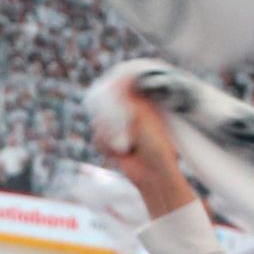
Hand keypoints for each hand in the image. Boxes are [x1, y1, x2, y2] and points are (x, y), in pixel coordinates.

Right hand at [103, 81, 191, 205]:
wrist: (153, 174)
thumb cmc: (156, 145)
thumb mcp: (142, 117)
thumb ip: (126, 99)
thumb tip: (117, 80)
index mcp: (142, 105)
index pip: (122, 90)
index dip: (114, 90)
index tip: (110, 90)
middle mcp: (130, 115)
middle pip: (106, 106)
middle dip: (109, 118)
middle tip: (120, 126)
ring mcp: (120, 129)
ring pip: (99, 123)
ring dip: (109, 135)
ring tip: (124, 144)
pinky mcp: (111, 143)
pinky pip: (97, 138)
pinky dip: (105, 146)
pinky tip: (118, 152)